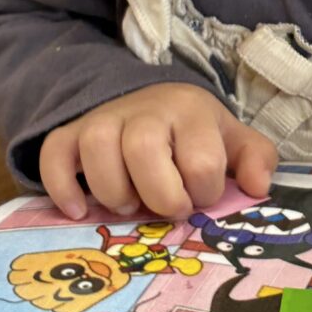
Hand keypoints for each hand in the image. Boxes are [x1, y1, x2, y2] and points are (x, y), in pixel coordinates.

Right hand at [40, 83, 276, 219]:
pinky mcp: (71, 132)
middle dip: (158, 193)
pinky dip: (61, 187)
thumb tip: (257, 188)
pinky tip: (79, 210)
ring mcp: (104, 118)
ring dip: (113, 190)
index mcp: (191, 112)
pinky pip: (54, 154)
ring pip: (97, 147)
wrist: (151, 101)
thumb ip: (256, 159)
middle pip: (143, 148)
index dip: (202, 194)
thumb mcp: (233, 140)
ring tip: (129, 204)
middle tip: (165, 207)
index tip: (199, 197)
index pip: (201, 161)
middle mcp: (146, 110)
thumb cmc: (195, 133)